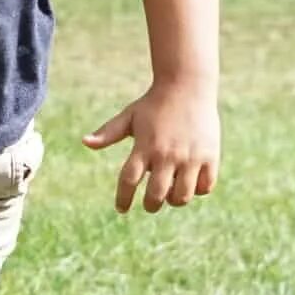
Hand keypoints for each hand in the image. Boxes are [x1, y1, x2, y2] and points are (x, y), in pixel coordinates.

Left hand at [84, 79, 220, 214]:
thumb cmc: (154, 103)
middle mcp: (166, 154)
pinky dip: (197, 190)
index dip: (123, 198)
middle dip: (151, 205)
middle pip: (156, 195)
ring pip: (182, 196)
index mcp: (144, 146)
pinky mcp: (210, 156)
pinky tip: (190, 183)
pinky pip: (205, 187)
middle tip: (150, 205)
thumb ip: (108, 133)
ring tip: (171, 194)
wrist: (187, 85)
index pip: (128, 180)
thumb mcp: (129, 116)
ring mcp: (190, 157)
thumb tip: (85, 142)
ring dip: (174, 200)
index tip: (121, 209)